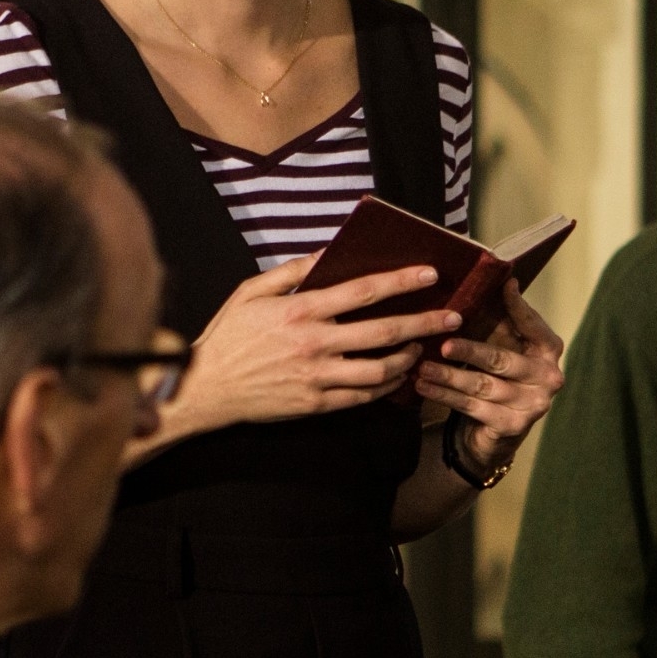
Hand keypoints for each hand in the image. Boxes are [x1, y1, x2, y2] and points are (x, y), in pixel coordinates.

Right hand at [159, 257, 455, 442]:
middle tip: (452, 317)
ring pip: (381, 369)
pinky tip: (397, 375)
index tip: (430, 273)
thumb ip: (291, 271)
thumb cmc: (228, 336)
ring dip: (409, 358)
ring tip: (422, 348)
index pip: (363, 291)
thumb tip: (326, 253)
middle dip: (424, 322)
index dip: (401, 281)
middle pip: (384, 332)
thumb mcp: (250, 292)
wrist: (204, 389)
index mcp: (300, 311)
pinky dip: (387, 386)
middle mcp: (314, 344)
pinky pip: (363, 396)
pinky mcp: (316, 404)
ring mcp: (317, 378)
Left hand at [414, 283, 564, 471]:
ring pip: (482, 385)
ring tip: (422, 367)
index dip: (518, 306)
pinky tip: (423, 387)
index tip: (504, 286)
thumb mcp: (501, 342)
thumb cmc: (498, 374)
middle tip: (443, 344)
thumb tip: (501, 278)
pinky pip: (472, 407)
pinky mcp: (512, 425)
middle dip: (469, 351)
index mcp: (549, 350)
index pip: (533, 324)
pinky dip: (445, 395)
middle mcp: (548, 377)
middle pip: (502, 360)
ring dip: (448, 376)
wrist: (496, 429)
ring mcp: (533, 404)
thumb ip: (501, 316)